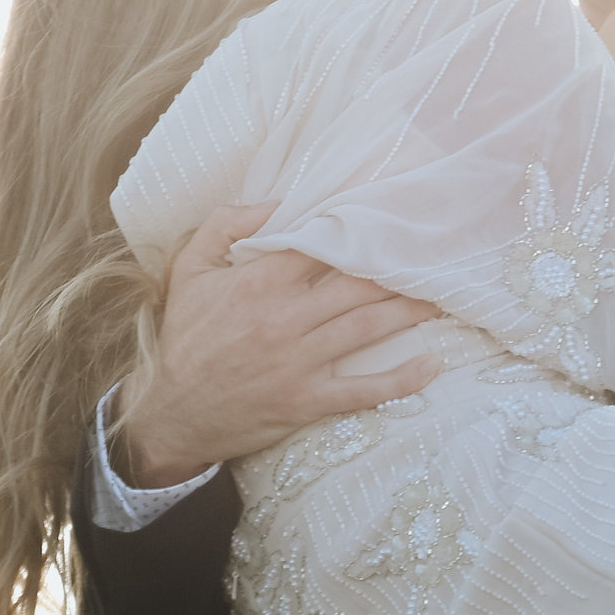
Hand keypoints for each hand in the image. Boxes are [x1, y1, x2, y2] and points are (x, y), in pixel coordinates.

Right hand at [113, 202, 443, 484]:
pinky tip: (432, 365)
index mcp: (258, 282)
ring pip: (367, 328)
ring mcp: (300, 362)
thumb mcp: (189, 270)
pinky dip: (402, 379)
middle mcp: (284, 319)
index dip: (356, 231)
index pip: (320, 246)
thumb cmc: (185, 338)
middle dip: (397, 270)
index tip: (387, 220)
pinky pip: (364, 390)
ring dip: (409, 311)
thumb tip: (274, 202)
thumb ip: (225, 226)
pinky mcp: (308, 400)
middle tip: (431, 258)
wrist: (173, 412)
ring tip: (441, 295)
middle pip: (356, 285)